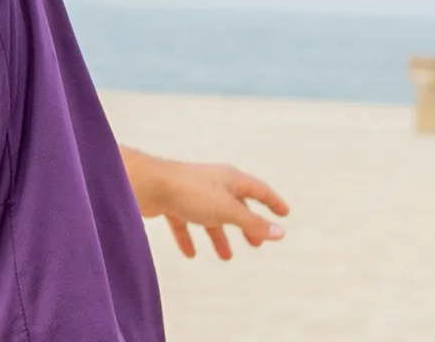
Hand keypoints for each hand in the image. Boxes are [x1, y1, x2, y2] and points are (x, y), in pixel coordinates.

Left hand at [145, 158, 289, 259]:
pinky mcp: (174, 202)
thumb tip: (281, 232)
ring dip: (220, 235)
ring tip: (226, 256)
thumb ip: (253, 223)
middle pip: (236, 204)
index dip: (273, 202)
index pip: (259, 190)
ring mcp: (194, 192)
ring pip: (212, 216)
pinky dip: (190, 237)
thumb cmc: (191, 193)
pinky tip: (190, 254)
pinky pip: (186, 222)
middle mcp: (214, 182)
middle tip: (256, 244)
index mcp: (231, 178)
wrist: (149, 185)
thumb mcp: (227, 211)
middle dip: (247, 224)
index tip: (285, 214)